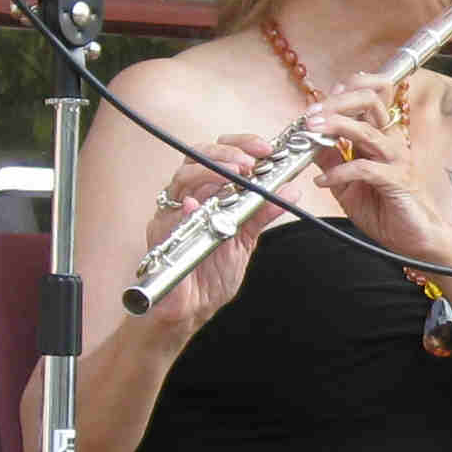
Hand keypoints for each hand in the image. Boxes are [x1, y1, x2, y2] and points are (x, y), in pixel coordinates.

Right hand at [141, 132, 276, 340]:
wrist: (193, 307)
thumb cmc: (214, 271)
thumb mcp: (246, 238)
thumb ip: (263, 212)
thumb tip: (290, 189)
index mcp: (207, 193)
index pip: (219, 154)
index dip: (240, 145)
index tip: (266, 148)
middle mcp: (188, 197)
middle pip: (197, 156)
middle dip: (226, 153)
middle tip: (251, 161)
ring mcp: (173, 213)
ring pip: (183, 177)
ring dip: (211, 172)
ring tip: (236, 175)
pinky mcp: (161, 233)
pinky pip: (171, 214)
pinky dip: (186, 207)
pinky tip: (199, 205)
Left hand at [303, 79, 451, 266]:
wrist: (415, 238)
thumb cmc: (387, 210)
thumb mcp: (348, 184)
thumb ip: (331, 161)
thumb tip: (309, 143)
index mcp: (381, 136)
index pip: (368, 97)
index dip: (342, 93)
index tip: (316, 104)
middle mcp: (391, 141)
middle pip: (370, 100)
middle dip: (336, 102)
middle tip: (311, 114)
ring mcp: (396, 158)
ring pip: (365, 129)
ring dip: (334, 126)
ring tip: (312, 131)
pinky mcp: (397, 179)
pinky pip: (364, 168)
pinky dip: (338, 172)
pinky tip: (323, 181)